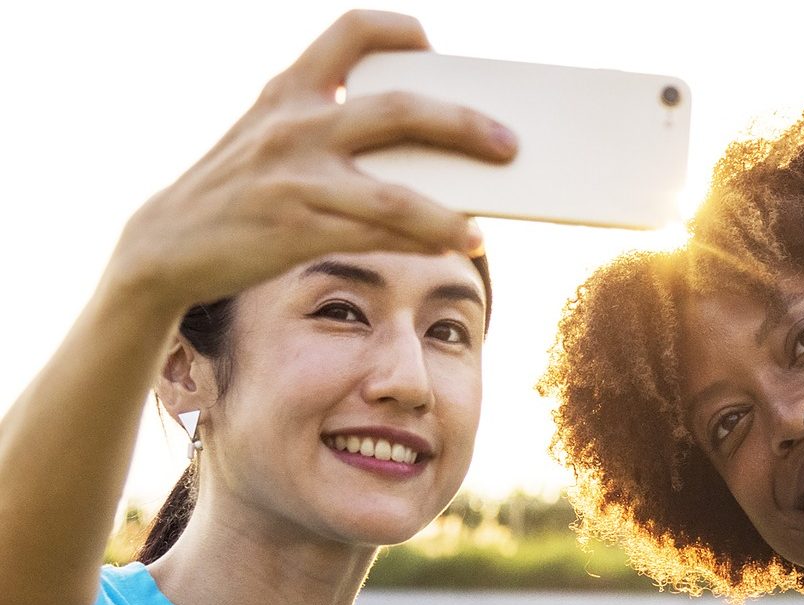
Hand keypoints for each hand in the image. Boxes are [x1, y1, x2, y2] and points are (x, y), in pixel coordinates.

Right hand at [104, 10, 515, 314]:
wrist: (164, 246)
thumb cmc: (235, 191)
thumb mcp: (266, 137)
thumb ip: (326, 126)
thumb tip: (420, 148)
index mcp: (288, 90)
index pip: (349, 32)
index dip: (396, 29)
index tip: (429, 42)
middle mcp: (294, 125)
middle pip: (398, 111)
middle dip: (462, 124)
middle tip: (508, 143)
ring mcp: (295, 178)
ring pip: (394, 193)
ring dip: (449, 212)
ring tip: (483, 228)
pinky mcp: (296, 229)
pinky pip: (376, 237)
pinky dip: (420, 242)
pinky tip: (453, 247)